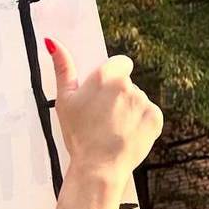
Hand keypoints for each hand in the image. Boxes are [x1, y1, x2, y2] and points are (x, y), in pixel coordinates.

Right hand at [48, 38, 162, 185]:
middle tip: (101, 119)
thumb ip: (62, 68)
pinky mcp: (156, 118)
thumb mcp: (64, 100)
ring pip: (137, 100)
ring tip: (112, 130)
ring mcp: (144, 102)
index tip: (101, 96)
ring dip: (128, 110)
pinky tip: (125, 135)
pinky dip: (140, 123)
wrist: (98, 167)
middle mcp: (128, 85)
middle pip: (127, 84)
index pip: (119, 64)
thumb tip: (52, 42)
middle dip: (117, 97)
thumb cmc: (77, 134)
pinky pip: (148, 114)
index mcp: (105, 76)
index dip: (110, 79)